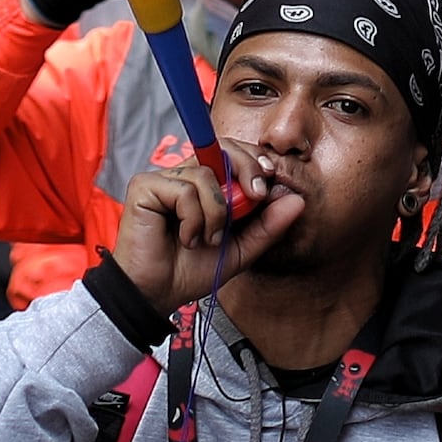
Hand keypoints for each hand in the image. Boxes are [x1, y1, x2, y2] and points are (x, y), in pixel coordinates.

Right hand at [109, 153, 298, 311]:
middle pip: (222, 148)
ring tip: (206, 239)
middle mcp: (185, 175)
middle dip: (246, 169)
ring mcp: (163, 179)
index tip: (265, 184)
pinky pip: (184, 190)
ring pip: (206, 175)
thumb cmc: (191, 270)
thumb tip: (297, 200)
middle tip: (255, 196)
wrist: (158, 294)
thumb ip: (267, 226)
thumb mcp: (241, 249)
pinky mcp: (145, 186)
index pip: (233, 152)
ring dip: (216, 214)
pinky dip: (193, 219)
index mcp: (206, 184)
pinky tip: (186, 238)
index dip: (253, 161)